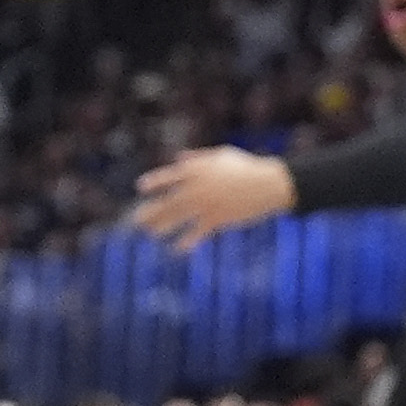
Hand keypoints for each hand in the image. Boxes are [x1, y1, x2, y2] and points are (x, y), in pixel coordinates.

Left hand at [132, 147, 293, 247]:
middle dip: (151, 211)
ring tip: (151, 233)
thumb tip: (179, 158)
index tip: (141, 187)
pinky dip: (186, 241)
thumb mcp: (220, 156)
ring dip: (162, 226)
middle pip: (168, 201)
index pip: (168, 176)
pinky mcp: (217, 218)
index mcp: (196, 170)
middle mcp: (196, 187)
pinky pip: (197, 232)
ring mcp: (205, 204)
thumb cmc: (247, 166)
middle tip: (137, 220)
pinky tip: (177, 249)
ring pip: (177, 217)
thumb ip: (197, 158)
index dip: (154, 182)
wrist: (268, 184)